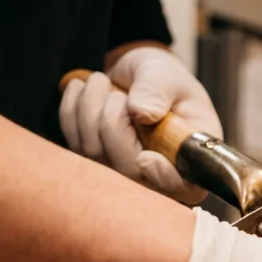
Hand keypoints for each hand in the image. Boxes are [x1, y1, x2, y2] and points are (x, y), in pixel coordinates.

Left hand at [59, 46, 216, 205]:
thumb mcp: (168, 76)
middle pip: (127, 168)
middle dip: (111, 121)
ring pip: (94, 153)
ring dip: (89, 108)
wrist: (137, 76)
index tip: (146, 158)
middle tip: (114, 90)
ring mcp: (123, 171)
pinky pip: (73, 141)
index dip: (163, 178)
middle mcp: (158, 172)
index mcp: (189, 156)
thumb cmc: (163, 79)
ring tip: (100, 81)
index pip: (183, 186)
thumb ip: (158, 91)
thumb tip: (142, 113)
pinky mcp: (94, 161)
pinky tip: (84, 89)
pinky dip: (72, 109)